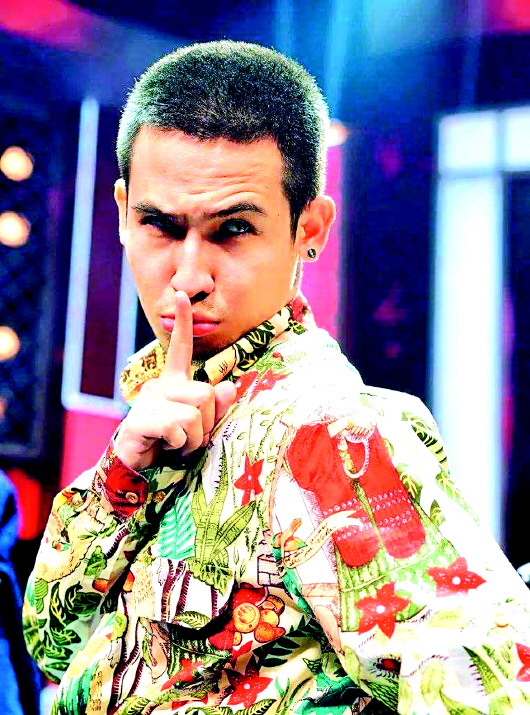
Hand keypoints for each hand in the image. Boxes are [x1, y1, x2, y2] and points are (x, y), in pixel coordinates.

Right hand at [113, 291, 236, 470]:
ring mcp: (149, 402)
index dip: (183, 323)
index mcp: (173, 384)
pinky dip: (180, 445)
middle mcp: (160, 387)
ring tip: (176, 446)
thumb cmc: (170, 449)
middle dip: (206, 422)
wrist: (138, 473)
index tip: (182, 295)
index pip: (180, 350)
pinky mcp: (141, 419)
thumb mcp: (200, 428)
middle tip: (187, 439)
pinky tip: (164, 447)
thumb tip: (229, 385)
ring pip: (195, 412)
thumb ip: (216, 407)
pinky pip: (180, 427)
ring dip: (194, 437)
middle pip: (205, 393)